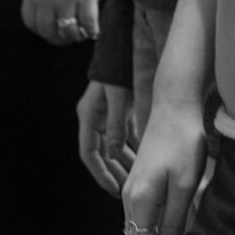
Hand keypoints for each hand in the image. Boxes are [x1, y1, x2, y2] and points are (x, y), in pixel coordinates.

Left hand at [21, 0, 107, 45]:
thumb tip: (51, 10)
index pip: (31, 22)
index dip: (43, 29)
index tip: (53, 28)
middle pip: (49, 32)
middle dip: (60, 37)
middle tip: (70, 34)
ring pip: (69, 32)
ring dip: (76, 36)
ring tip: (83, 31)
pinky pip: (88, 25)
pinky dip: (92, 31)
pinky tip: (95, 29)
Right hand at [76, 80, 138, 196]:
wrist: (126, 44)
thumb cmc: (120, 69)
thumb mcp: (118, 98)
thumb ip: (116, 126)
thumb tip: (113, 155)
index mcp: (89, 116)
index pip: (89, 153)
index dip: (101, 174)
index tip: (114, 190)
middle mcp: (95, 117)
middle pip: (102, 153)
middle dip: (115, 172)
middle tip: (129, 190)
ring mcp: (107, 114)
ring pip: (113, 146)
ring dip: (125, 162)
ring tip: (139, 179)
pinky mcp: (120, 110)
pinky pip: (123, 135)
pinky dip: (132, 148)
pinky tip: (146, 159)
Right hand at [120, 93, 205, 234]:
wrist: (174, 105)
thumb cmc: (184, 141)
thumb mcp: (186, 183)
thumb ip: (175, 220)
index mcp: (140, 200)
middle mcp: (130, 196)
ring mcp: (133, 188)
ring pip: (138, 231)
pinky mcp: (141, 181)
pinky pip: (142, 217)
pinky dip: (155, 234)